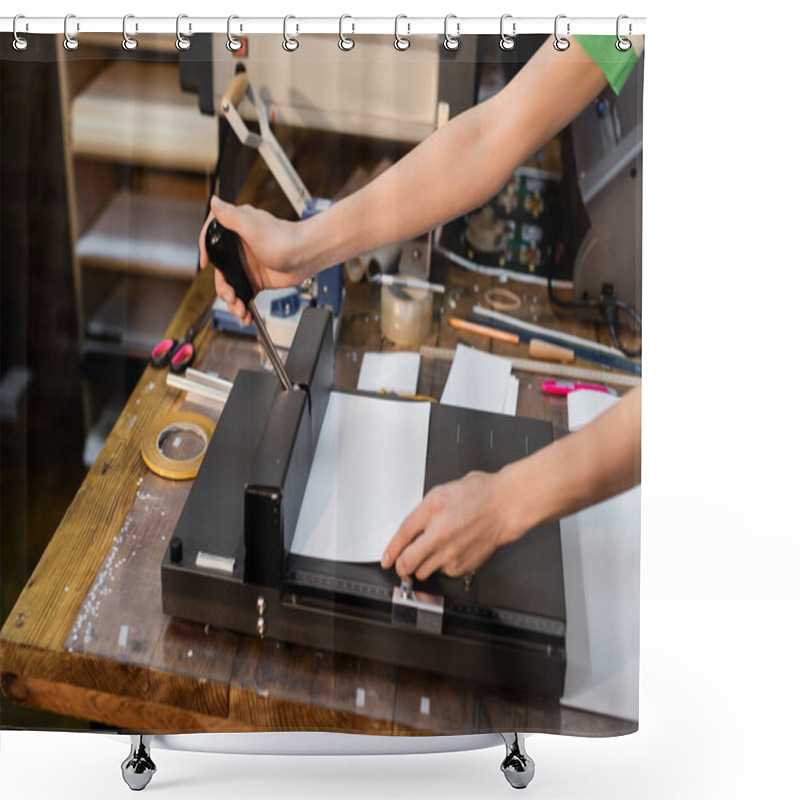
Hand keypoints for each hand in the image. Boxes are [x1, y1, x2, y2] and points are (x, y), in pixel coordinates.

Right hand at [199, 196, 302, 325]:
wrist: (307, 256)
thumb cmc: (285, 238)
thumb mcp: (253, 226)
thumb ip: (231, 216)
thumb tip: (214, 201)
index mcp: (235, 233)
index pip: (211, 241)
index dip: (205, 251)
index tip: (205, 263)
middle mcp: (239, 249)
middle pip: (221, 272)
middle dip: (223, 289)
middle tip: (232, 298)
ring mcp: (248, 266)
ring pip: (231, 286)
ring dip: (233, 301)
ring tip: (240, 311)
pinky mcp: (257, 279)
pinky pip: (244, 294)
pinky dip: (243, 305)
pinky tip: (246, 314)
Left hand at [381, 471, 513, 580]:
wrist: (506, 506)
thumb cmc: (481, 494)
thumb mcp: (444, 490)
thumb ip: (425, 510)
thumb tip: (413, 529)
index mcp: (433, 508)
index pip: (402, 534)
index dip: (391, 550)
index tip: (387, 559)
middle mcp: (440, 531)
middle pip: (407, 561)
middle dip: (401, 566)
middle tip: (402, 565)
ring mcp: (451, 551)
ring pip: (422, 571)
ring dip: (421, 566)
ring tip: (432, 555)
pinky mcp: (462, 564)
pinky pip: (442, 572)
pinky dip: (442, 566)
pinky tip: (451, 552)